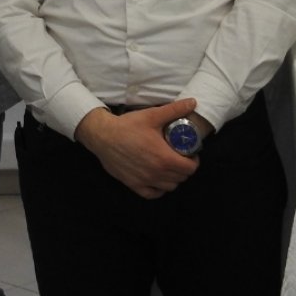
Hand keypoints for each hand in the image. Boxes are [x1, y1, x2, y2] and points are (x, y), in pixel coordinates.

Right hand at [74, 99, 200, 198]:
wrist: (102, 136)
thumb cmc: (128, 126)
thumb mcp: (152, 115)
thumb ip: (174, 110)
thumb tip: (193, 102)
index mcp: (165, 158)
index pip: (190, 168)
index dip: (194, 161)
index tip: (189, 152)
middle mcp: (157, 174)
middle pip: (181, 178)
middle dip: (184, 168)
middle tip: (179, 156)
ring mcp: (145, 181)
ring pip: (169, 187)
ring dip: (173, 178)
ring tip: (168, 166)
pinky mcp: (134, 185)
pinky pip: (153, 194)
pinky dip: (159, 189)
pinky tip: (156, 178)